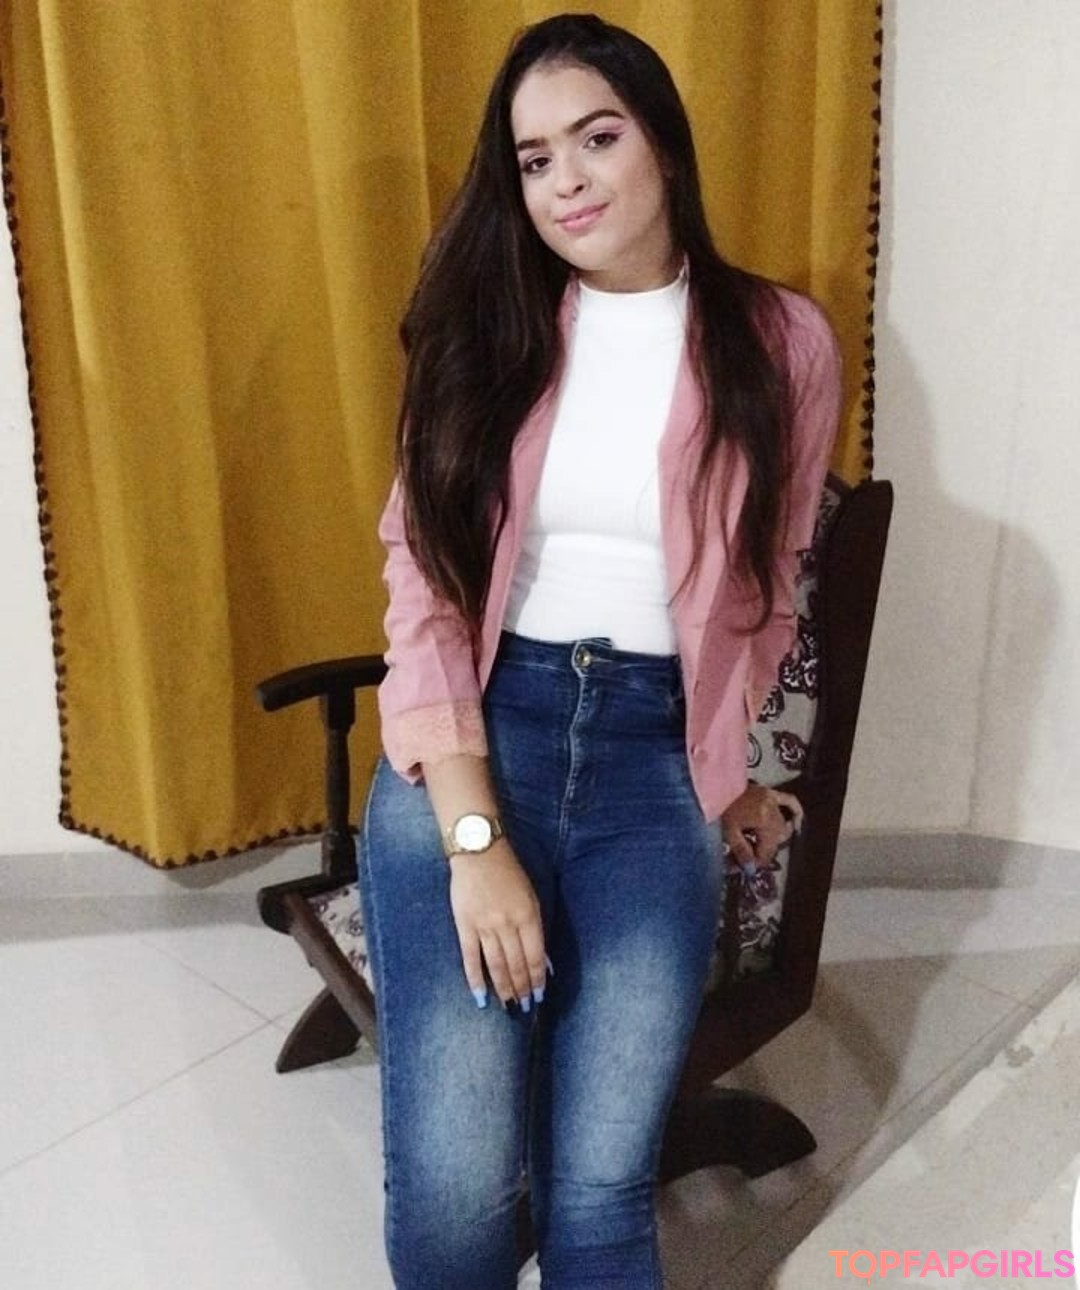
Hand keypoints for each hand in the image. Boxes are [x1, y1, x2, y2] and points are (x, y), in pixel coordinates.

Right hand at [448, 840, 546, 1011]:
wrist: (479, 852)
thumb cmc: (509, 873)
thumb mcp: (531, 897)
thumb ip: (535, 928)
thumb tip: (542, 960)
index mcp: (528, 916)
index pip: (535, 956)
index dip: (537, 979)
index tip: (540, 995)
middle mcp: (508, 924)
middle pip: (516, 964)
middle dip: (523, 989)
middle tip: (525, 1007)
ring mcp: (484, 926)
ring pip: (496, 965)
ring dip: (504, 989)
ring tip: (509, 1006)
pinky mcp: (464, 925)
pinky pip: (470, 958)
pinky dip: (475, 979)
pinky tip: (480, 996)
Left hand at [721, 784, 802, 867]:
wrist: (712, 786)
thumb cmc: (719, 808)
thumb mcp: (728, 833)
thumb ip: (742, 852)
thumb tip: (751, 868)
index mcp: (763, 819)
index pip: (768, 849)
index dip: (758, 862)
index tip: (748, 868)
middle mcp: (772, 809)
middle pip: (776, 840)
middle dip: (763, 851)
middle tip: (750, 858)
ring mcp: (773, 799)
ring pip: (782, 826)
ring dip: (773, 838)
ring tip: (758, 843)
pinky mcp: (770, 792)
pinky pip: (789, 802)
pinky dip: (794, 812)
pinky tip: (795, 822)